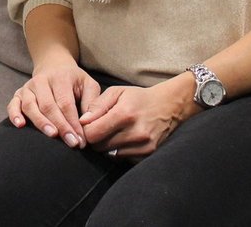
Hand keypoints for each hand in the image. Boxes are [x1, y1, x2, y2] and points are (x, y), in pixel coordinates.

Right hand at [6, 59, 100, 148]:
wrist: (54, 66)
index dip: (73, 123)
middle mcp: (41, 80)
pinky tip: (20, 125)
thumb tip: (86, 122)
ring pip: (30, 106)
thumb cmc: (74, 81)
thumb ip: (91, 103)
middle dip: (60, 126)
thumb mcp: (88, 85)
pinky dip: (14, 114)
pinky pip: (13, 104)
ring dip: (41, 122)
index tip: (80, 140)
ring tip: (52, 135)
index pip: (66, 103)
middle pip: (48, 106)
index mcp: (60, 77)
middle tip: (70, 143)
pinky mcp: (18, 94)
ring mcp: (28, 87)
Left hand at [79, 76, 194, 158]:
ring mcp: (143, 146)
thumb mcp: (116, 92)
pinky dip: (117, 151)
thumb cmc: (138, 98)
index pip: (93, 134)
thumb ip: (97, 105)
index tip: (87, 125)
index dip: (86, 130)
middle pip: (99, 147)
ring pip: (109, 155)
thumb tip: (82, 122)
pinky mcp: (147, 154)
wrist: (168, 106)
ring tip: (112, 133)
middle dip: (95, 139)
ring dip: (106, 146)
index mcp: (125, 114)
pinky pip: (122, 158)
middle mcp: (135, 133)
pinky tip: (122, 139)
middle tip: (99, 129)